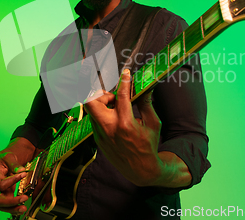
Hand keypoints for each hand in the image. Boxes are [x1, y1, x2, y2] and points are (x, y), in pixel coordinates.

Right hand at [0, 139, 34, 214]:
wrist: (6, 160)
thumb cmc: (5, 158)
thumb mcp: (9, 156)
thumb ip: (14, 163)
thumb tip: (21, 171)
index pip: (1, 183)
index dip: (12, 181)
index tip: (23, 174)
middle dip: (11, 202)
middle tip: (24, 198)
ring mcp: (0, 191)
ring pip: (2, 205)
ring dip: (13, 208)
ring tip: (23, 208)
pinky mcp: (6, 194)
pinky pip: (8, 205)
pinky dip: (14, 208)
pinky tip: (22, 207)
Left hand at [84, 69, 162, 185]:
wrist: (141, 169)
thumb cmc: (148, 146)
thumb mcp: (153, 123)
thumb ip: (146, 103)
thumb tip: (145, 87)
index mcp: (125, 124)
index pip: (121, 96)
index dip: (123, 82)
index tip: (125, 75)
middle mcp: (109, 129)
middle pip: (91, 102)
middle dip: (101, 94)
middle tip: (113, 97)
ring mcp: (101, 135)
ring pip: (92, 111)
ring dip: (102, 105)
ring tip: (116, 108)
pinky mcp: (97, 140)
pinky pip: (95, 121)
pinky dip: (103, 115)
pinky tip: (115, 119)